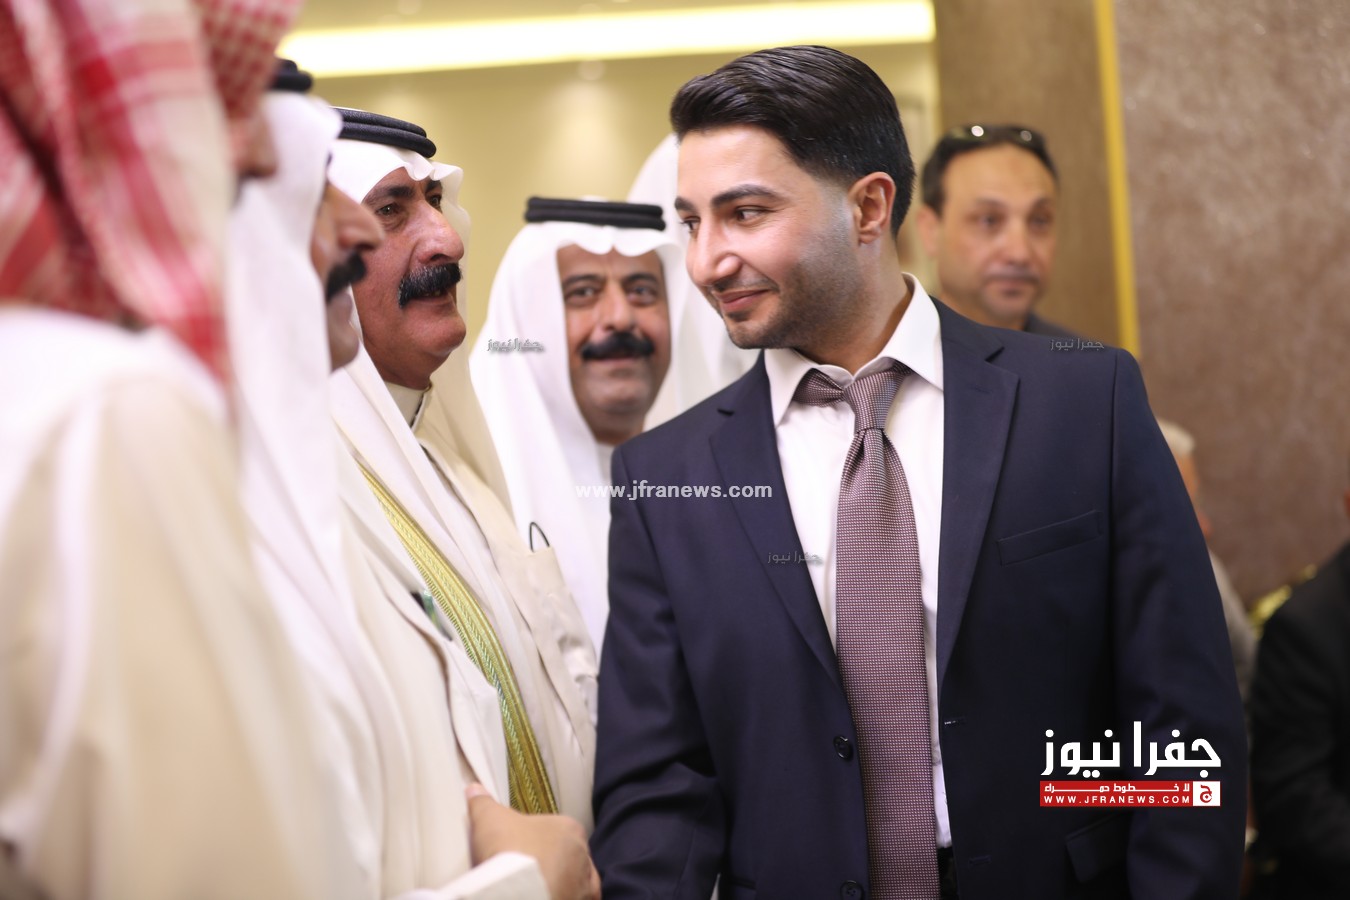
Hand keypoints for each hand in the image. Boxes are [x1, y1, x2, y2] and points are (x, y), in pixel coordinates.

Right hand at [466, 784, 599, 899]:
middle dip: (548, 865)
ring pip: (572, 884)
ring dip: (557, 886)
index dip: (535, 839)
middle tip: (523, 874)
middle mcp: (583, 857)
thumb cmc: (512, 853)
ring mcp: (584, 886)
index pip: (556, 830)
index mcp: (568, 829)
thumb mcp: (490, 820)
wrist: (519, 895)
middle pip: (566, 858)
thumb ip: (483, 804)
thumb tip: (475, 790)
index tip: (518, 849)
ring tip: (530, 891)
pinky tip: (541, 899)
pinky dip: (559, 899)